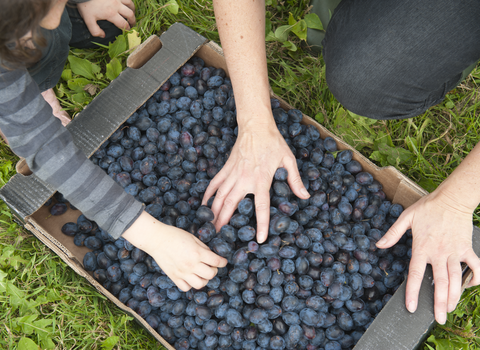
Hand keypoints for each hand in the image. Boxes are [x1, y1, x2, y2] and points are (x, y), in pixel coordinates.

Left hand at [77, 0, 135, 37]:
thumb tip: (103, 36)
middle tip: (132, 24)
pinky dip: (128, 1)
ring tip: (132, 13)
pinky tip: (127, 3)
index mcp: (111, 14)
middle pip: (130, 14)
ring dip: (132, 9)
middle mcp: (117, 6)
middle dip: (133, 20)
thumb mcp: (88, 20)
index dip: (127, 28)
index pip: (123, 23)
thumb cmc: (86, 5)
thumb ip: (95, 30)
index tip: (128, 30)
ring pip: (130, 4)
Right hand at [122, 211, 227, 290]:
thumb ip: (204, 248)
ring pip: (200, 284)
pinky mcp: (174, 277)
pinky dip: (190, 284)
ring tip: (201, 273)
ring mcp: (182, 273)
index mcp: (197, 253)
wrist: (156, 239)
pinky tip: (190, 277)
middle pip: (211, 275)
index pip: (217, 261)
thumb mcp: (193, 238)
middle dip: (214, 270)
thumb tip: (212, 255)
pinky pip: (186, 288)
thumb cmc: (175, 235)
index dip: (223, 262)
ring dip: (204, 279)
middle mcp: (191, 265)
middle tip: (211, 266)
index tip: (223, 261)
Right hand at [202, 116, 309, 243]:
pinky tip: (204, 205)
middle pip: (231, 205)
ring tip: (209, 227)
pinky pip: (214, 183)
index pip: (260, 206)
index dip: (260, 224)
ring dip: (214, 213)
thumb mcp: (288, 159)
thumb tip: (305, 196)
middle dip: (224, 222)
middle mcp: (244, 179)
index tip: (259, 239)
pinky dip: (208, 194)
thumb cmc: (273, 142)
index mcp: (261, 179)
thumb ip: (295, 180)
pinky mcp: (225, 168)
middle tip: (220, 238)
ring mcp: (232, 173)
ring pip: (219, 196)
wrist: (256, 125)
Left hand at [376, 190, 479, 323]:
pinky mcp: (467, 248)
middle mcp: (439, 253)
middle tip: (439, 319)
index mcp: (422, 247)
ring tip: (451, 309)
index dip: (413, 292)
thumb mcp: (406, 217)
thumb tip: (378, 245)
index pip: (416, 274)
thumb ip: (392, 233)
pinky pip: (474, 266)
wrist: (452, 198)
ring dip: (455, 296)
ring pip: (456, 279)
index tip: (412, 307)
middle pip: (439, 283)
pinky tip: (470, 287)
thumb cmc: (428, 207)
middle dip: (440, 303)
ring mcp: (455, 252)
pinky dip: (475, 278)